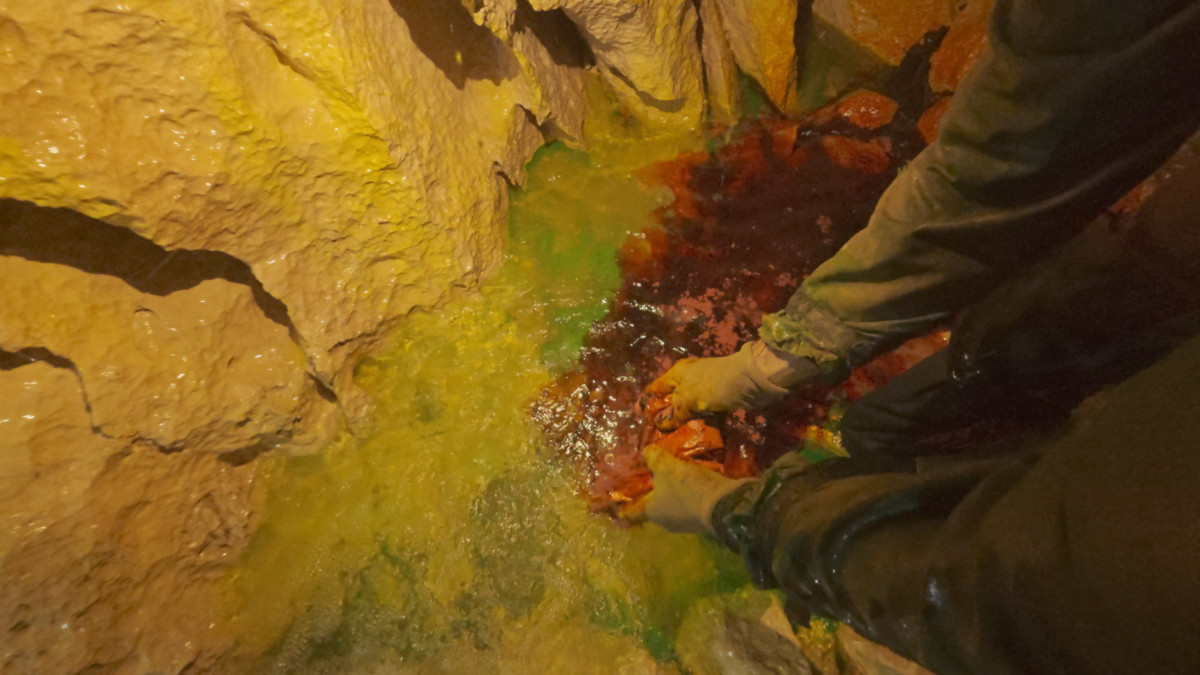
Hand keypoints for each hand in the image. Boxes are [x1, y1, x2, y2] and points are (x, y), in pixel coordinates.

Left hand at [623, 445, 750, 534]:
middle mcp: (666, 521)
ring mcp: (686, 523)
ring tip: (675, 473)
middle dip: (653, 493)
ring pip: (674, 505)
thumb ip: (655, 458)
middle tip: (652, 476)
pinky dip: (689, 493)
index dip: (622, 507)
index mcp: (652, 512)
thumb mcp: (667, 467)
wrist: (725, 505)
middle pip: (654, 506)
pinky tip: (694, 479)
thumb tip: (646, 452)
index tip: (615, 504)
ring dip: (673, 492)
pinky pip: (690, 503)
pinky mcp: (704, 518)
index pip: (631, 512)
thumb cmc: (686, 488)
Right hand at [646, 342, 792, 429]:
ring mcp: (704, 386)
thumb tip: (661, 426)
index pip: (656, 386)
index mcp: (677, 373)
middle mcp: (688, 378)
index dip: (649, 400)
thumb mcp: (688, 399)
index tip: (641, 415)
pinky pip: (703, 410)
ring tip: (675, 437)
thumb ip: (674, 413)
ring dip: (684, 418)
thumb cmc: (712, 385)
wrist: (748, 380)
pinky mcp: (718, 396)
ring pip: (688, 405)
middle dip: (666, 413)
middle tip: (658, 433)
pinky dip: (700, 419)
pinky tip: (696, 432)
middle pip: (672, 397)